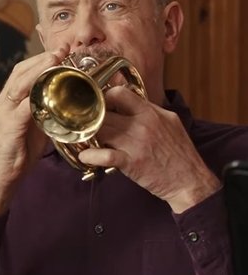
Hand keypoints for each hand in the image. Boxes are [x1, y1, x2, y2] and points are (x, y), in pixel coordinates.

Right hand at [0, 45, 68, 216]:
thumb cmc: (20, 149)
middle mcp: (5, 102)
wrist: (4, 172)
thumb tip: (66, 98)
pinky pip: (22, 108)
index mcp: (11, 99)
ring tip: (54, 62)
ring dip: (38, 72)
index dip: (40, 59)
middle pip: (21, 72)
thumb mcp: (36, 123)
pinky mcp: (9, 127)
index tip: (59, 50)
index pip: (23, 71)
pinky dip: (33, 97)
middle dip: (41, 59)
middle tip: (60, 51)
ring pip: (20, 85)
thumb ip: (45, 108)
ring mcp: (5, 113)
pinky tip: (46, 90)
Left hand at [78, 86, 220, 212]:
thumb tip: (130, 102)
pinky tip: (85, 156)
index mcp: (151, 112)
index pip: (120, 93)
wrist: (190, 180)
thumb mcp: (169, 122)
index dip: (104, 98)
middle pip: (104, 112)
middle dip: (91, 118)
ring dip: (87, 135)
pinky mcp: (131, 162)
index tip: (99, 106)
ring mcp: (135, 143)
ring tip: (84, 140)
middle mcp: (142, 124)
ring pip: (100, 131)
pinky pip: (102, 155)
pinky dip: (90, 155)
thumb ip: (149, 111)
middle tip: (86, 125)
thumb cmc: (179, 154)